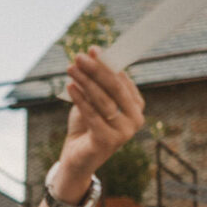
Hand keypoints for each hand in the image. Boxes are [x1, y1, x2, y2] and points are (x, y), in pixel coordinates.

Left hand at [55, 47, 145, 196]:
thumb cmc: (87, 125)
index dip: (107, 63)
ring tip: (70, 68)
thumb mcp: (93, 100)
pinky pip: (93, 115)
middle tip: (79, 56)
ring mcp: (124, 133)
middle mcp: (135, 119)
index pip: (122, 80)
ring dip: (85, 82)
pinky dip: (80, 99)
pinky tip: (70, 86)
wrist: (78, 156)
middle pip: (115, 88)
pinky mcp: (109, 142)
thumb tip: (92, 53)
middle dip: (96, 70)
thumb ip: (96, 81)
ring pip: (103, 101)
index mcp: (136, 106)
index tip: (91, 50)